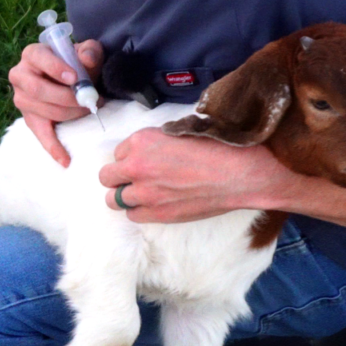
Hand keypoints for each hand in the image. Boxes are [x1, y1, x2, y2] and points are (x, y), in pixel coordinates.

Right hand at [9, 39, 103, 166]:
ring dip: (69, 114)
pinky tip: (65, 160)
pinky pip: (40, 135)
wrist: (71, 76)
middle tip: (89, 100)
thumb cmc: (77, 62)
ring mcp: (21, 99)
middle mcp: (20, 75)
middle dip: (66, 98)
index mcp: (32, 54)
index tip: (75, 78)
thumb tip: (87, 61)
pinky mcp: (29, 119)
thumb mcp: (86, 51)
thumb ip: (89, 52)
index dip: (55, 68)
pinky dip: (53, 148)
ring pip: (42, 111)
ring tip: (88, 111)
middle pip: (37, 90)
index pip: (38, 58)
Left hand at [99, 128, 297, 222]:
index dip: (130, 156)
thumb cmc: (216, 147)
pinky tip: (152, 205)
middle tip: (133, 177)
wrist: (238, 173)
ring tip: (140, 193)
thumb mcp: (181, 129)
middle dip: (117, 176)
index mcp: (141, 141)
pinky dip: (138, 211)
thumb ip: (158, 140)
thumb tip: (150, 148)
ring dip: (124, 195)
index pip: (118, 152)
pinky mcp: (156, 214)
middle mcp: (136, 167)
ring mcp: (145, 193)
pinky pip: (132, 215)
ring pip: (113, 199)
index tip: (143, 159)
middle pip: (106, 176)